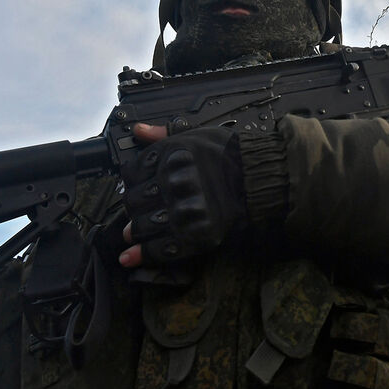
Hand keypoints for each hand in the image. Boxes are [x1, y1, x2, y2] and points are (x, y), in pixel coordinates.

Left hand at [119, 124, 245, 267]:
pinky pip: (161, 249)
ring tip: (135, 233)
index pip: (130, 173)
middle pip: (133, 202)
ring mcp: (184, 211)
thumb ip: (163, 133)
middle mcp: (173, 183)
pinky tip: (131, 257)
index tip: (137, 187)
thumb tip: (139, 130)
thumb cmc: (230, 154)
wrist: (259, 178)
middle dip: (134, 209)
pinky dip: (144, 255)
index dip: (131, 182)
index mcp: (169, 157)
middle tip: (138, 211)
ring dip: (137, 232)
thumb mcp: (196, 135)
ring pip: (142, 227)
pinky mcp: (196, 235)